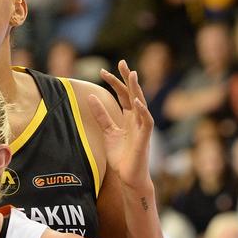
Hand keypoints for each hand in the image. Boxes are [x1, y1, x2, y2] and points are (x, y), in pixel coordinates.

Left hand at [88, 60, 152, 189]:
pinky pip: (146, 120)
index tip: (102, 71)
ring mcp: (142, 127)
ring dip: (136, 88)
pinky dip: (141, 110)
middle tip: (122, 62)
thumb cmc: (121, 156)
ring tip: (131, 74)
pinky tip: (135, 100)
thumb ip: (101, 116)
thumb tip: (90, 97)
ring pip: (141, 103)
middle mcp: (137, 119)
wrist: (128, 176)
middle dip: (127, 78)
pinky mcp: (145, 137)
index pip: (123, 94)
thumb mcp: (107, 132)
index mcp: (128, 117)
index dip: (114, 82)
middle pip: (133, 93)